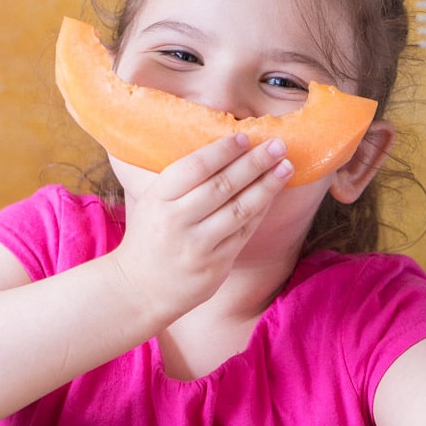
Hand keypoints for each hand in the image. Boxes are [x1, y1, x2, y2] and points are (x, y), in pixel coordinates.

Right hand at [111, 134, 293, 325]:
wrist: (139, 289)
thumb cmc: (151, 236)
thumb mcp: (153, 202)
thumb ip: (182, 180)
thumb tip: (226, 148)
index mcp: (158, 199)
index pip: (195, 167)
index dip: (223, 151)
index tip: (245, 137)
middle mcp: (177, 221)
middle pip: (222, 186)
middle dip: (255, 163)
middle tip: (279, 145)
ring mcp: (197, 246)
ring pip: (239, 210)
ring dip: (266, 186)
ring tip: (286, 167)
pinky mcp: (215, 265)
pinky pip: (244, 232)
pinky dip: (261, 211)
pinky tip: (273, 194)